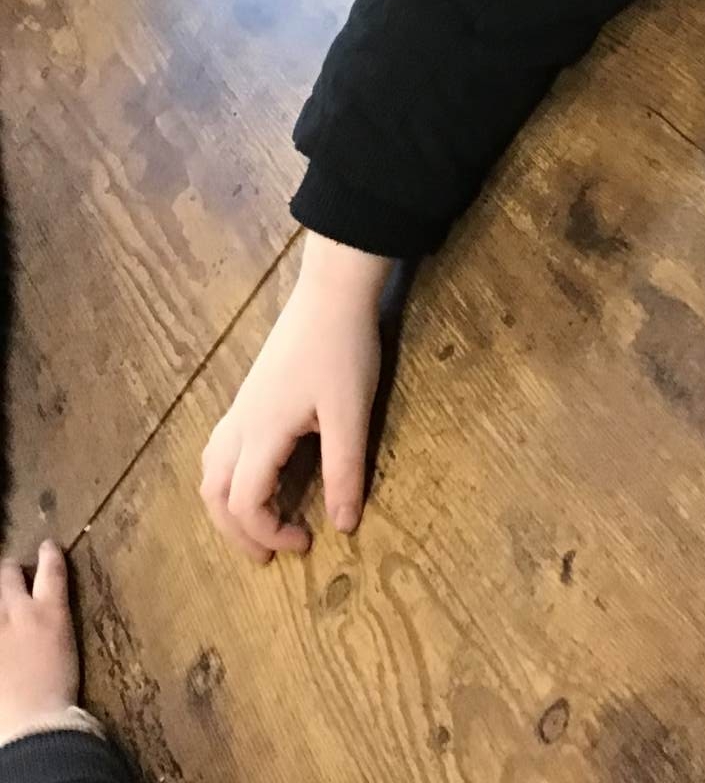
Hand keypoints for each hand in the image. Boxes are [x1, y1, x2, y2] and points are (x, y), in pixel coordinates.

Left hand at [0, 543, 79, 744]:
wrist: (31, 724)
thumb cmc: (57, 694)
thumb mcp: (65, 650)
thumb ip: (50, 626)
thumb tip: (43, 618)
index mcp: (50, 612)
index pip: (52, 568)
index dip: (50, 553)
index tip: (48, 547)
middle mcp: (18, 611)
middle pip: (8, 572)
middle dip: (9, 571)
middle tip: (11, 576)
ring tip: (4, 606)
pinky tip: (1, 632)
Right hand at [201, 234, 392, 561]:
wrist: (330, 292)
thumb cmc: (342, 350)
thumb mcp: (350, 414)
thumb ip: (345, 471)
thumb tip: (345, 526)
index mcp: (260, 434)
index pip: (244, 504)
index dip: (269, 534)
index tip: (309, 542)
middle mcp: (240, 424)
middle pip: (214, 494)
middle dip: (237, 532)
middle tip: (271, 555)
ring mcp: (241, 406)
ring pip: (210, 470)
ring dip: (227, 505)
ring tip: (259, 523)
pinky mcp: (251, 394)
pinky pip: (221, 448)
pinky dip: (229, 477)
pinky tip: (258, 476)